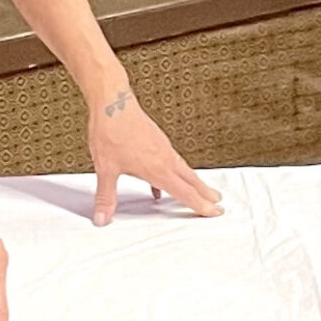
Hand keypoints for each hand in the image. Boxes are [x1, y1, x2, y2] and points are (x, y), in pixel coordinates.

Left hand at [87, 85, 221, 225]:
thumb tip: (102, 218)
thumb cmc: (110, 131)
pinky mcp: (156, 139)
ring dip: (193, 182)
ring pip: (183, 169)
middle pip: (192, 180)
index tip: (215, 212)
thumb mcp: (106, 169)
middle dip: (205, 193)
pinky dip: (173, 172)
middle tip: (218, 203)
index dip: (201, 205)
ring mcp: (162, 147)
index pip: (185, 193)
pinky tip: (160, 181)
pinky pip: (170, 160)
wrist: (112, 102)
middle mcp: (165, 158)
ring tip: (198, 190)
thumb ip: (106, 196)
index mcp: (158, 169)